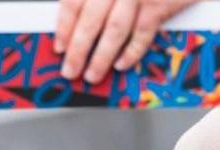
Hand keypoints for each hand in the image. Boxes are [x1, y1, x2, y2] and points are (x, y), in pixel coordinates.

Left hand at [54, 0, 199, 83]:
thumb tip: (75, 20)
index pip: (73, 2)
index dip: (64, 27)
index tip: (59, 46)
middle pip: (91, 20)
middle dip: (79, 50)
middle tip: (71, 70)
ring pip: (115, 30)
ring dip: (101, 56)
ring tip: (92, 73)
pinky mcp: (159, 4)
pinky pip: (143, 32)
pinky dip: (131, 51)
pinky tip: (121, 63)